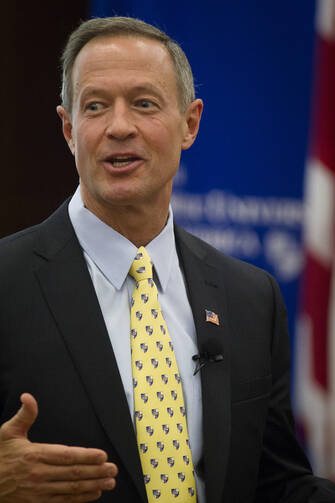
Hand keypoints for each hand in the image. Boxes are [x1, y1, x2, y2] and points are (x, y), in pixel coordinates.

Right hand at [0, 393, 117, 501]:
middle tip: (113, 469)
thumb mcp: (8, 432)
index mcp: (34, 454)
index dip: (86, 456)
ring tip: (109, 482)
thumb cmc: (0, 456)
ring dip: (93, 485)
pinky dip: (81, 498)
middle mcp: (39, 474)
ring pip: (71, 489)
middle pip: (73, 474)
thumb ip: (24, 415)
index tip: (102, 456)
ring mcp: (39, 490)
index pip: (66, 456)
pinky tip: (94, 493)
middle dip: (96, 471)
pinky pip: (63, 501)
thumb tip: (28, 397)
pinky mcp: (38, 502)